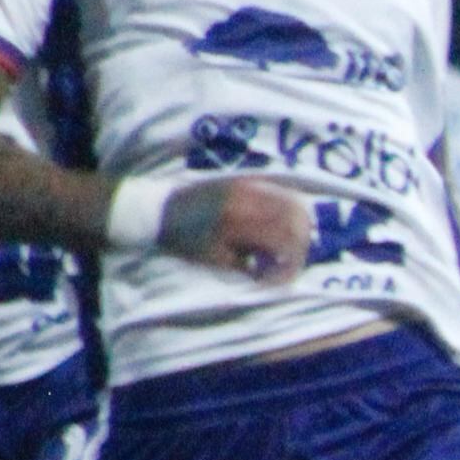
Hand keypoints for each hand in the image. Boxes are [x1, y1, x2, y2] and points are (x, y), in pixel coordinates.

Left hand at [157, 178, 310, 283]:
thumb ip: (250, 265)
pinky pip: (280, 191)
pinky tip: (281, 224)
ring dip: (299, 226)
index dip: (292, 263)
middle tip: (290, 261)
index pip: (285, 240)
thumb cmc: (184, 242)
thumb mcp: (215, 261)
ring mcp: (247, 186)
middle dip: (301, 244)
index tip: (284, 278)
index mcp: (238, 222)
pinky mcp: (245, 181)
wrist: (157, 212)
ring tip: (287, 244)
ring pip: (294, 202)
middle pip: (297, 218)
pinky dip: (289, 209)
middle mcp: (246, 200)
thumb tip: (277, 270)